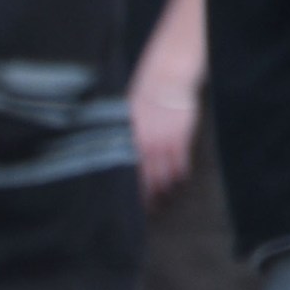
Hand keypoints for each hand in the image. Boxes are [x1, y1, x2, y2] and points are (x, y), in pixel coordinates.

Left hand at [130, 58, 200, 203]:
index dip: (123, 190)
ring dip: (162, 193)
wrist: (166, 77)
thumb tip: (109, 148)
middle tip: (145, 213)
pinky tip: (179, 186)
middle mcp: (141, 146)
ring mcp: (162, 144)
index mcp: (125, 140)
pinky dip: (179, 178)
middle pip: (142, 180)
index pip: (122, 173)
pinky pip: (180, 165)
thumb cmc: (143, 92)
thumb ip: (120, 133)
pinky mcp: (180, 139)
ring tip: (162, 206)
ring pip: (162, 177)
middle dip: (144, 199)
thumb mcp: (123, 114)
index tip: (122, 204)